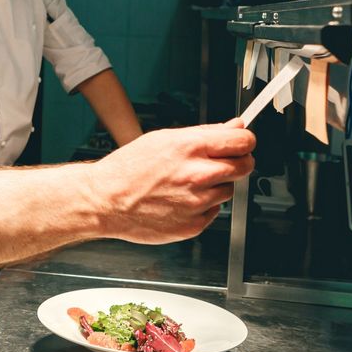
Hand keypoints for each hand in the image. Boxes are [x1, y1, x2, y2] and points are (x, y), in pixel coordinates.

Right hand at [91, 119, 255, 243]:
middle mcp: (198, 175)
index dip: (246, 141)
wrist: (106, 200)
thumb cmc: (129, 168)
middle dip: (237, 162)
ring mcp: (197, 202)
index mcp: (191, 148)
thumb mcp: (164, 138)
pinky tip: (180, 200)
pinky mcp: (194, 225)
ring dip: (216, 185)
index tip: (242, 144)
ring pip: (228, 190)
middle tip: (219, 163)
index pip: (244, 141)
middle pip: (245, 166)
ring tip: (187, 183)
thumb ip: (205, 133)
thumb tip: (236, 127)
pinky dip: (203, 206)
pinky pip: (214, 211)